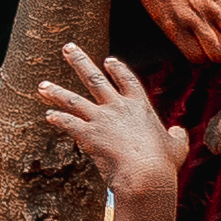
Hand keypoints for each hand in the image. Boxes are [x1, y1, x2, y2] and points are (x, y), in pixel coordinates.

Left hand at [39, 42, 186, 212]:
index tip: (108, 60)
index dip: (117, 69)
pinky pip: (69, 123)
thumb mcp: (176, 147)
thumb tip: (178, 130)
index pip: (127, 80)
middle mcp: (118, 107)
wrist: (145, 174)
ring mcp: (101, 119)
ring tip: (41, 85)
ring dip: (56, 92)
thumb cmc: (163, 164)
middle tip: (67, 47)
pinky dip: (58, 119)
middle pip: (94, 79)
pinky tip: (48, 116)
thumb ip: (177, 136)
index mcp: (140, 106)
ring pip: (73, 100)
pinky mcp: (88, 134)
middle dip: (79, 61)